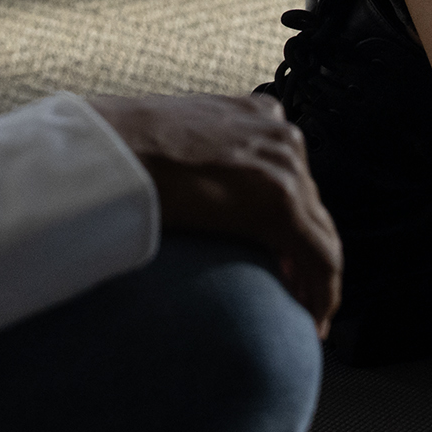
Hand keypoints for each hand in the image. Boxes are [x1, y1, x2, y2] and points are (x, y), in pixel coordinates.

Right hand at [84, 91, 340, 336]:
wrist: (109, 149)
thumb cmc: (124, 146)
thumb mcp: (180, 139)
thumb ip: (206, 157)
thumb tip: (198, 188)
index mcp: (257, 114)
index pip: (290, 178)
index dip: (292, 223)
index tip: (284, 257)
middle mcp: (280, 134)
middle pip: (309, 205)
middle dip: (303, 252)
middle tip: (295, 292)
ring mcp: (284, 165)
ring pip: (320, 234)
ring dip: (314, 277)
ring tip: (303, 311)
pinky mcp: (279, 202)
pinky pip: (320, 257)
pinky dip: (323, 291)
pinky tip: (313, 318)